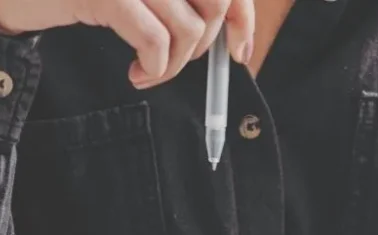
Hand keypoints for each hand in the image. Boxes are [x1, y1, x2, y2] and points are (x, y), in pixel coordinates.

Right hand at [0, 0, 253, 86]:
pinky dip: (153, 69)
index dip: (241, 15)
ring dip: (173, 65)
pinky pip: (154, 41)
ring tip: (148, 71)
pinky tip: (135, 75)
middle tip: (172, 61)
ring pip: (189, 27)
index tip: (239, 51)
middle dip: (202, 45)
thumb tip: (228, 30)